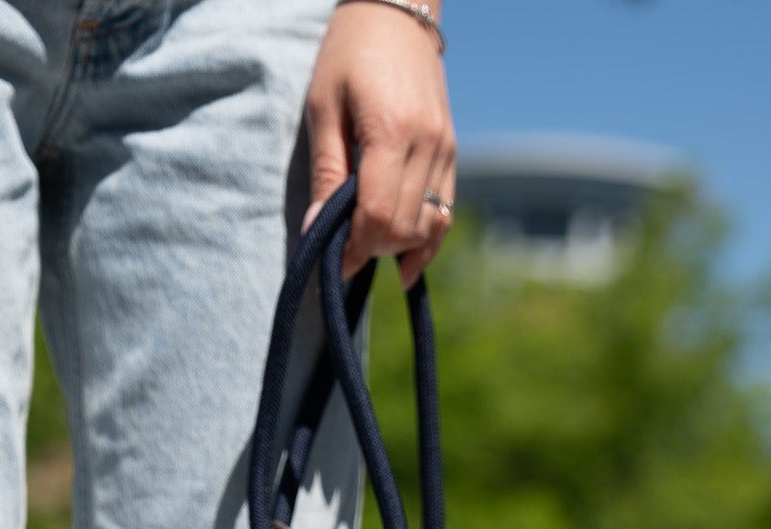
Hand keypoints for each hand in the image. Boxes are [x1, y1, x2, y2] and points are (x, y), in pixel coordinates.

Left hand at [304, 2, 455, 288]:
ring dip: (396, 246)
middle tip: (345, 253)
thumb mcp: (323, 108)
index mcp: (391, 131)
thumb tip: (319, 232)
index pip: (377, 214)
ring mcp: (445, 150)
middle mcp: (427, 144)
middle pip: (403, 226)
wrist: (397, 13)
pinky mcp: (452, 153)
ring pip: (427, 226)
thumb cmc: (349, 54)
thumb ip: (327, 173)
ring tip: (368, 245)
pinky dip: (425, 240)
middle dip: (372, 249)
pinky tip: (406, 261)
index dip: (355, 247)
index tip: (335, 262)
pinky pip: (445, 212)